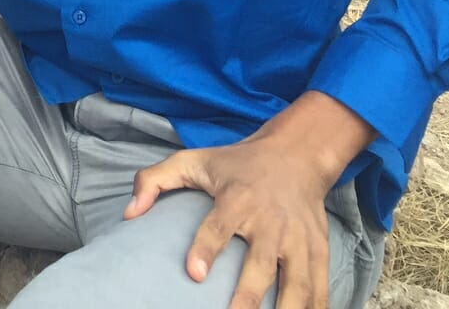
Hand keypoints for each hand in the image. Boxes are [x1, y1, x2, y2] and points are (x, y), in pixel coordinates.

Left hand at [126, 95, 368, 308]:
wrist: (297, 154)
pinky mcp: (319, 251)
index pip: (219, 225)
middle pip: (261, 263)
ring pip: (297, 283)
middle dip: (248, 296)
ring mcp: (299, 239)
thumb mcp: (193, 160)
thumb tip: (128, 214)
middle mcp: (272, 221)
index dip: (206, 249)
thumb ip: (155, 180)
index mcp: (238, 197)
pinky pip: (320, 288)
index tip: (193, 274)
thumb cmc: (237, 164)